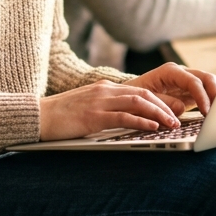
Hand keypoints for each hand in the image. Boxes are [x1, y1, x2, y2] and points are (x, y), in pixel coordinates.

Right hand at [39, 81, 181, 140]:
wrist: (36, 116)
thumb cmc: (60, 116)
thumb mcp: (86, 107)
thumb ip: (105, 108)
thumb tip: (125, 119)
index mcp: (104, 88)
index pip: (139, 90)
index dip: (159, 100)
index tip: (173, 110)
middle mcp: (104, 91)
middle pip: (143, 94)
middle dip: (164, 106)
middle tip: (178, 117)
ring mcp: (98, 103)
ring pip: (137, 102)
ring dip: (158, 113)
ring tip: (171, 124)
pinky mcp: (92, 117)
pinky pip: (122, 117)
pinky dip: (141, 121)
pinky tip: (152, 127)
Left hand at [123, 62, 215, 116]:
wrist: (131, 96)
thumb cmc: (136, 97)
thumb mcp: (145, 100)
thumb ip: (163, 103)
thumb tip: (181, 108)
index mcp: (170, 72)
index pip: (192, 81)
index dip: (202, 96)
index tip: (207, 111)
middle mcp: (182, 73)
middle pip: (206, 78)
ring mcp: (188, 80)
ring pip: (211, 82)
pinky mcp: (191, 91)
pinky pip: (208, 91)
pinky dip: (215, 99)